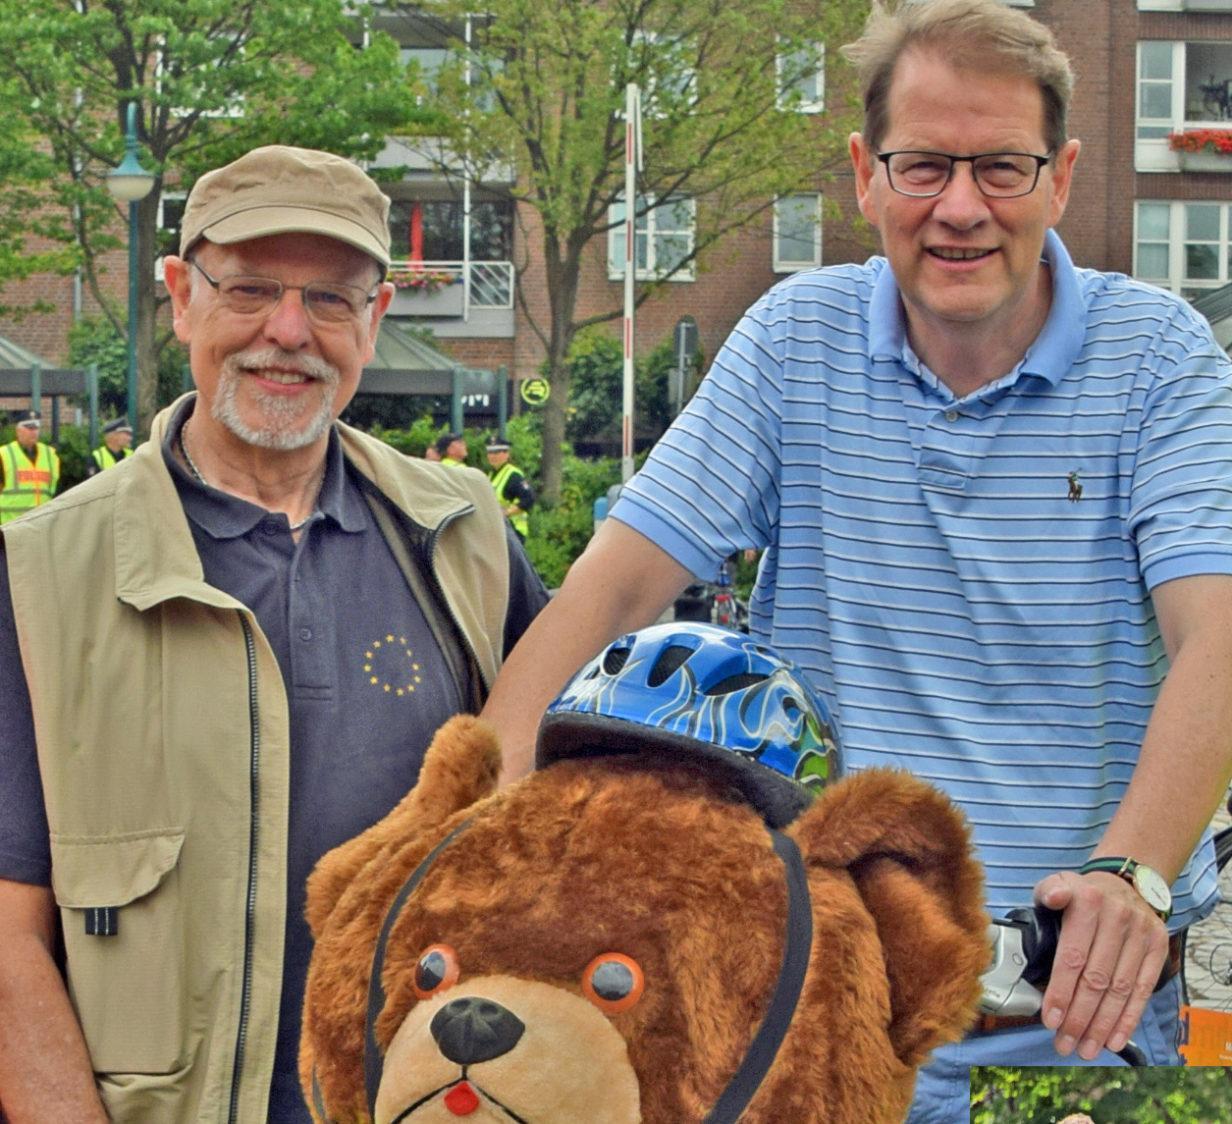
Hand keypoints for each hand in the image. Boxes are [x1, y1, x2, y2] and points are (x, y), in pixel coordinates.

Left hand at [1033, 869, 1169, 1058]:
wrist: (1126, 883)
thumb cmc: (1083, 893)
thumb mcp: (1058, 882)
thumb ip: (1049, 892)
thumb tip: (1053, 898)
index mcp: (1088, 903)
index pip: (1073, 957)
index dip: (1061, 992)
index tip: (1049, 1020)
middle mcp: (1118, 919)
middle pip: (1097, 979)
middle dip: (1079, 1017)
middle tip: (1064, 1043)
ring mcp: (1141, 935)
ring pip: (1119, 990)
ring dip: (1102, 1025)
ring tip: (1086, 1048)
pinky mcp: (1158, 949)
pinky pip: (1143, 990)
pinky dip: (1128, 1019)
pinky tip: (1114, 1040)